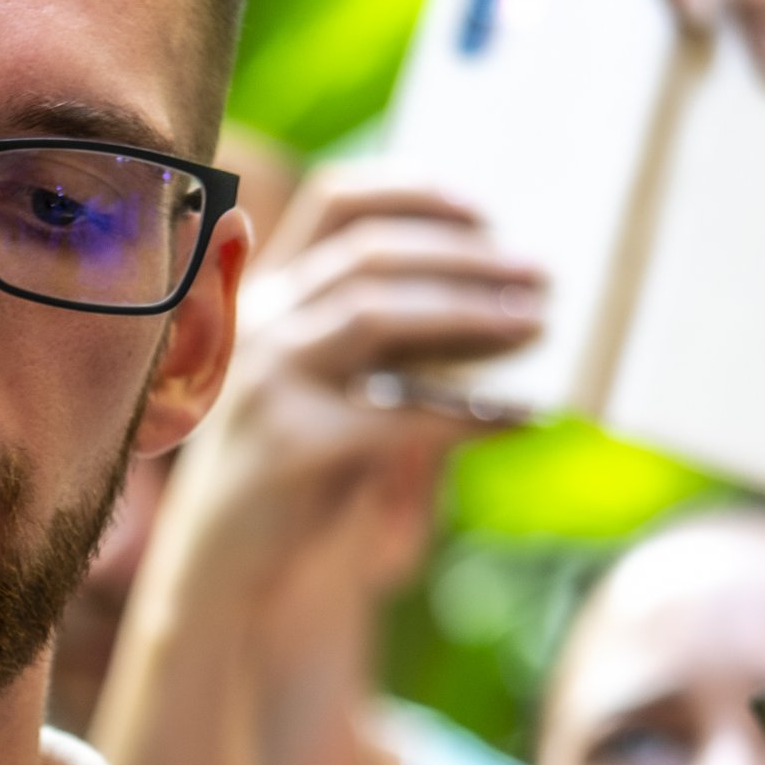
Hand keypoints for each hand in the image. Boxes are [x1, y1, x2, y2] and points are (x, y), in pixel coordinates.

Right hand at [169, 161, 544, 574]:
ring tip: (536, 323)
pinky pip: (397, 414)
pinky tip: (519, 415)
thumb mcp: (335, 394)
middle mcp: (260, 327)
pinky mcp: (292, 448)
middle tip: (539, 275)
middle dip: (464, 258)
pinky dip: (468, 412)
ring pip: (375, 314)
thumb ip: (390, 348)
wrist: (224, 574)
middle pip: (368, 255)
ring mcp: (267, 384)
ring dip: (468, 312)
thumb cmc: (296, 480)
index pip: (333, 204)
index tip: (484, 209)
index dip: (411, 191)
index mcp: (270, 299)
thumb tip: (501, 305)